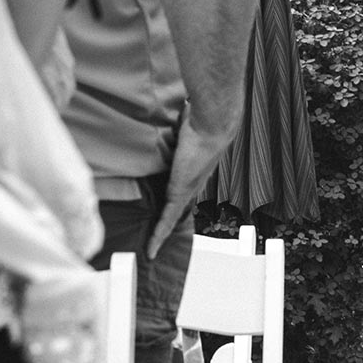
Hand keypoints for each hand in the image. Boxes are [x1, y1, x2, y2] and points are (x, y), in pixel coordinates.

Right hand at [148, 119, 236, 257]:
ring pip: (171, 219)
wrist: (212, 126)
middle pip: (176, 211)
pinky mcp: (179, 194)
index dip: (172, 205)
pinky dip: (159, 235)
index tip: (164, 214)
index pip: (179, 194)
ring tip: (150, 251)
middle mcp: (191, 185)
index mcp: (191, 173)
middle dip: (167, 226)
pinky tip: (152, 249)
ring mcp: (186, 192)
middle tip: (155, 242)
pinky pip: (167, 219)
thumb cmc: (198, 122)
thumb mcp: (182, 129)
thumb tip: (175, 111)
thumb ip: (176, 127)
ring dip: (161, 235)